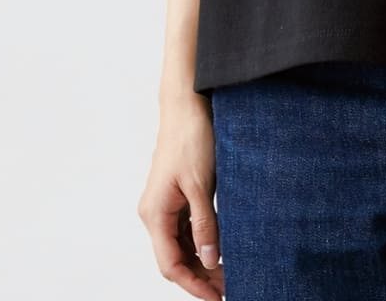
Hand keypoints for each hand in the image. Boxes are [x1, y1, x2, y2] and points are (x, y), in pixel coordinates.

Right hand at [137, 92, 225, 299]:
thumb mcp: (201, 184)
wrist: (186, 103)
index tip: (217, 298)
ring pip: (181, 244)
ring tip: (230, 272)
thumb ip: (205, 224)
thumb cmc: (191, 137)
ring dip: (202, 259)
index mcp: (155, 213)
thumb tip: (210, 259)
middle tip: (230, 287)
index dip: (194, 284)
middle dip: (200, 275)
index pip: (170, 264)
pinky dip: (202, 240)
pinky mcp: (176, 193)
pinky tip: (220, 246)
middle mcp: (155, 212)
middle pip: (175, 257)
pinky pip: (186, 227)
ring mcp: (165, 203)